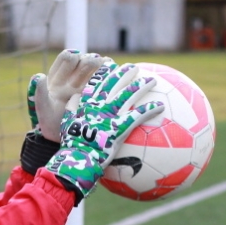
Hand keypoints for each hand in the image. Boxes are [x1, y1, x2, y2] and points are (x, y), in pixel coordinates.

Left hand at [28, 50, 111, 141]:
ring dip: (102, 68)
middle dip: (88, 64)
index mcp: (59, 77)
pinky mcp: (101, 92)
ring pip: (99, 66)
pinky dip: (112, 75)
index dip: (72, 60)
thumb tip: (39, 75)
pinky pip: (110, 77)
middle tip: (90, 73)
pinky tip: (112, 81)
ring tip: (103, 75)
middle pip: (85, 59)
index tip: (74, 71)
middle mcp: (74, 77)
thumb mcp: (43, 109)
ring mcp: (88, 84)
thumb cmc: (51, 123)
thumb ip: (39, 93)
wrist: (67, 140)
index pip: (67, 57)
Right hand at [45, 63, 163, 199]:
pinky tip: (160, 105)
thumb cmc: (72, 145)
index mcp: (85, 105)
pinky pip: (137, 116)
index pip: (94, 84)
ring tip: (152, 80)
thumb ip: (71, 109)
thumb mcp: (65, 124)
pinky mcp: (119, 128)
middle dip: (123, 73)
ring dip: (140, 86)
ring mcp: (109, 116)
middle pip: (113, 84)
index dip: (103, 72)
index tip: (109, 64)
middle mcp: (98, 107)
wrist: (77, 160)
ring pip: (127, 96)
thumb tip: (75, 97)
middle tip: (133, 67)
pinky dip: (149, 110)